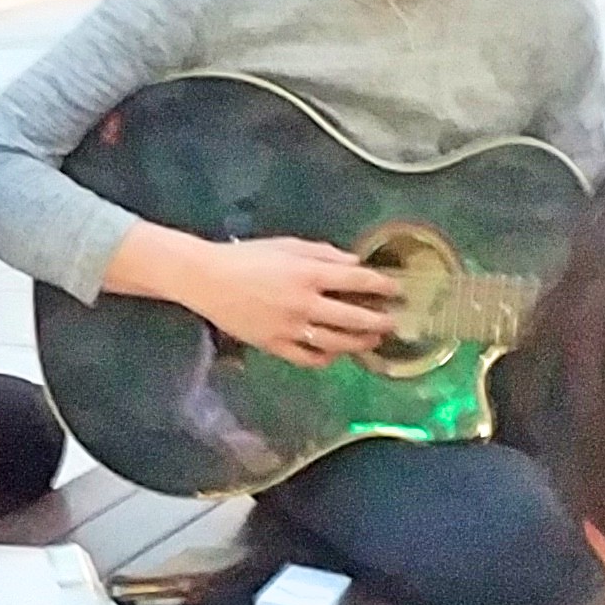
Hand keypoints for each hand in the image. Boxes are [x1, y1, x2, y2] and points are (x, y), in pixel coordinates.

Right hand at [182, 236, 400, 368]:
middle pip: (354, 317)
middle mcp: (304, 303)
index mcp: (309, 274)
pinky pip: (309, 358)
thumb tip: (356, 265)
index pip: (358, 280)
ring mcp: (290, 329)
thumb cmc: (249, 257)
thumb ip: (325, 254)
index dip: (383, 285)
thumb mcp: (289, 245)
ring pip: (336, 342)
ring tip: (373, 340)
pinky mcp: (275, 346)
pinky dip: (327, 357)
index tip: (397, 289)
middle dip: (379, 320)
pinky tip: (336, 352)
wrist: (207, 279)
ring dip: (360, 342)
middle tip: (393, 322)